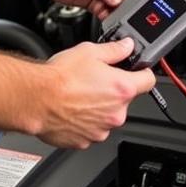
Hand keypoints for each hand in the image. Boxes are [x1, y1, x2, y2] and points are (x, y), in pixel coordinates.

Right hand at [37, 38, 155, 146]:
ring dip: (99, 106)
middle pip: (125, 99)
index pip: (149, 80)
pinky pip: (92, 129)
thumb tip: (126, 46)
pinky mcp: (86, 141)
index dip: (143, 72)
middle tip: (95, 79)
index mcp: (122, 88)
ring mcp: (102, 130)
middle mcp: (116, 113)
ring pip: (108, 115)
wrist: (36, 99)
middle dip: (114, 90)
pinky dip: (86, 120)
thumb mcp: (90, 51)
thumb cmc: (60, 78)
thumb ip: (115, 49)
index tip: (137, 70)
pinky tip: (73, 108)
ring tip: (80, 94)